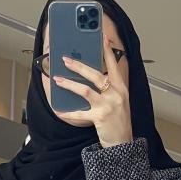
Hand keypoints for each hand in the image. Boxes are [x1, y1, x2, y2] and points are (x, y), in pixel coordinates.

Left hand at [52, 32, 132, 148]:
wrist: (123, 143)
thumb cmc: (119, 121)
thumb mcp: (119, 101)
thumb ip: (110, 88)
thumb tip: (93, 76)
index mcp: (121, 88)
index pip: (113, 65)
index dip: (107, 50)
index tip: (101, 36)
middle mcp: (115, 94)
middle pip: (95, 75)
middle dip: (79, 66)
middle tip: (66, 59)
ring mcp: (108, 105)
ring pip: (85, 90)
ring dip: (69, 84)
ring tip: (58, 79)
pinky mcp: (99, 117)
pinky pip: (80, 113)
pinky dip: (68, 113)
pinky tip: (59, 111)